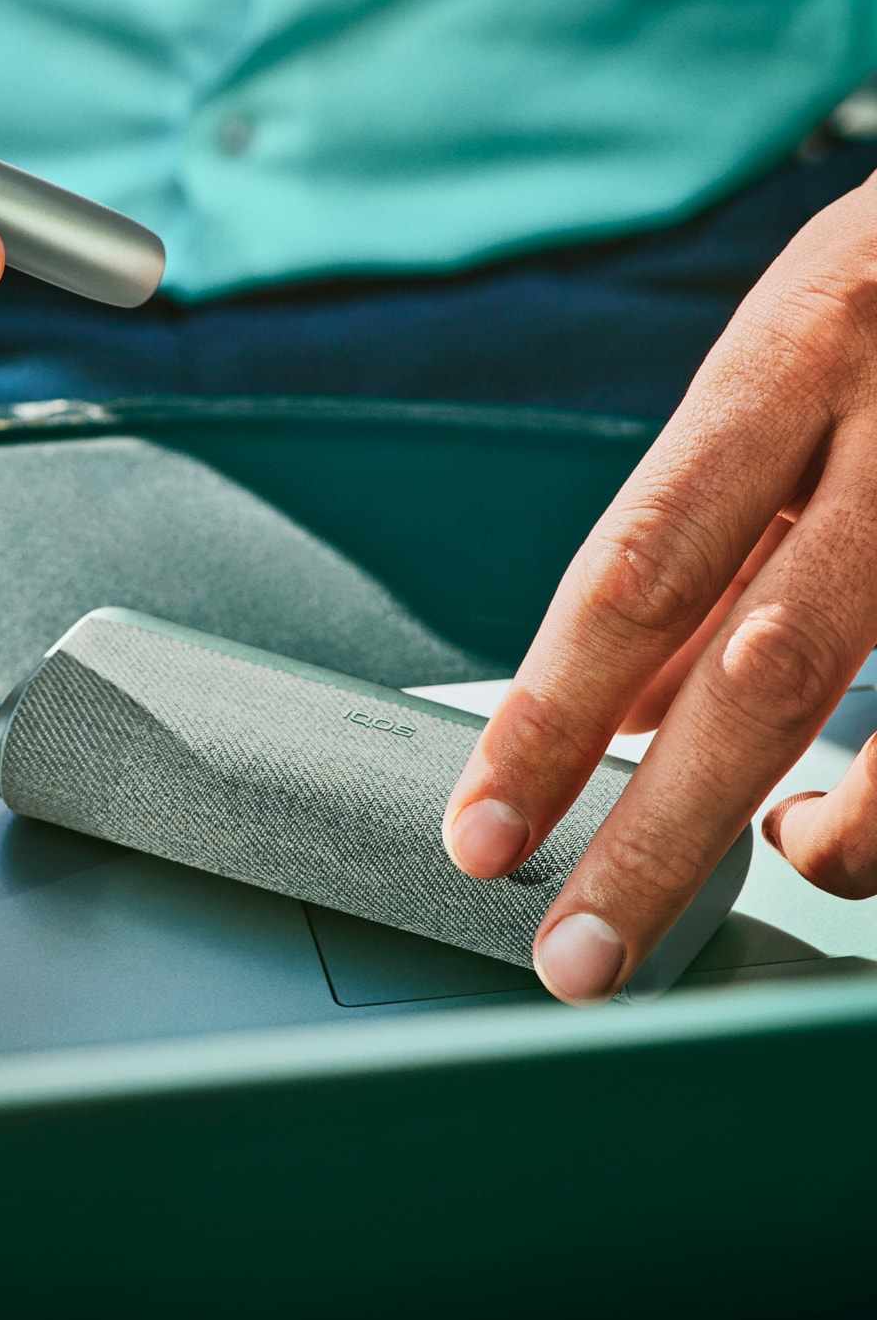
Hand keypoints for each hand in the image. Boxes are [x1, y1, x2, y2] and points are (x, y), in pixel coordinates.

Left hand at [442, 168, 876, 1002]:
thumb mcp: (775, 375)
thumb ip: (700, 539)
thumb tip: (611, 711)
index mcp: (783, 364)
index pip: (632, 572)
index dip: (548, 719)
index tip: (480, 832)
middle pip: (759, 670)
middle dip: (657, 836)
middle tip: (575, 955)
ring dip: (836, 839)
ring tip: (780, 868)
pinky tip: (863, 817)